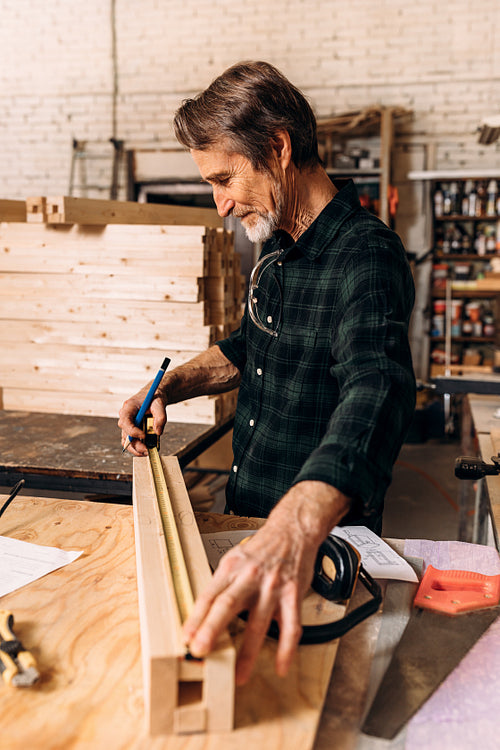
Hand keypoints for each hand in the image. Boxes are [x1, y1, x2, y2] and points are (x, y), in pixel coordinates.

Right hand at [117, 389, 166, 455]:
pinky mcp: (132, 430)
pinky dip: (138, 447)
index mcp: (128, 407)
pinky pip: (131, 441)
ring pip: (127, 441)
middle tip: (147, 451)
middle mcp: (125, 417)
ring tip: (148, 453)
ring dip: (136, 449)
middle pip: (125, 434)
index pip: (125, 422)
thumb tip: (158, 432)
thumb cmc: (154, 397)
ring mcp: (127, 424)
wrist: (153, 396)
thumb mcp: (160, 403)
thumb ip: (160, 417)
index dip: (133, 431)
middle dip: (135, 445)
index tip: (144, 436)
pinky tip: (147, 450)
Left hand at [183, 511, 317, 684]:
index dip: (196, 616)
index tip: (186, 637)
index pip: (209, 594)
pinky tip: (281, 666)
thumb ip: (222, 584)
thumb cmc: (261, 549)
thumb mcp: (235, 559)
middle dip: (212, 628)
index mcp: (231, 568)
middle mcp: (250, 577)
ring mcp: (272, 587)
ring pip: (258, 622)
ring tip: (239, 675)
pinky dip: (286, 649)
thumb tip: (203, 613)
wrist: (292, 531)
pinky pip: (291, 626)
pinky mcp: (293, 594)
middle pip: (228, 604)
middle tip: (201, 650)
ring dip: (248, 652)